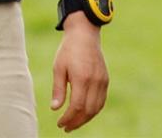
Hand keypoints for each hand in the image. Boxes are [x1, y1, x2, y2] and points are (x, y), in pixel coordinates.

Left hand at [51, 12, 108, 131]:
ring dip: (85, 119)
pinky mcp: (106, 79)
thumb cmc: (68, 50)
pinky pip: (101, 100)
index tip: (60, 123)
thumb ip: (58, 89)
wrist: (85, 33)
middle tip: (65, 127)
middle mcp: (95, 81)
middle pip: (88, 110)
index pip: (77, 106)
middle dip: (77, 122)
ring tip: (74, 123)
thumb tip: (55, 109)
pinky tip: (84, 113)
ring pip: (97, 108)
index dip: (68, 118)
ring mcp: (102, 80)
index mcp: (82, 78)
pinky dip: (93, 110)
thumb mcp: (58, 67)